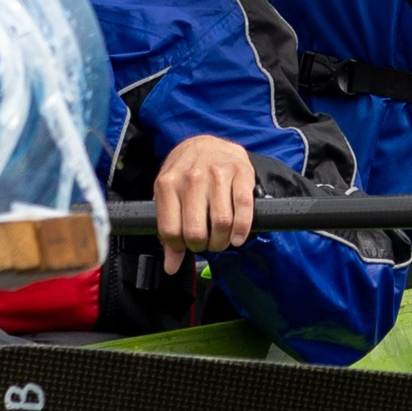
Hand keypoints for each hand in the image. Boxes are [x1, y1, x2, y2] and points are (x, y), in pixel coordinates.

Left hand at [152, 135, 255, 274]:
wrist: (208, 144)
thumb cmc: (185, 175)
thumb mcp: (168, 197)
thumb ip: (167, 231)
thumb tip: (171, 266)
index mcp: (167, 183)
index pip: (171, 231)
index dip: (179, 247)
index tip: (185, 245)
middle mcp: (192, 177)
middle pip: (197, 232)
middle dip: (202, 246)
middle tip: (205, 244)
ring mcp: (218, 173)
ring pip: (222, 223)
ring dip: (222, 241)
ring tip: (220, 240)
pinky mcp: (241, 173)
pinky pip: (244, 209)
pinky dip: (242, 230)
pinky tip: (237, 236)